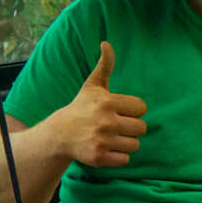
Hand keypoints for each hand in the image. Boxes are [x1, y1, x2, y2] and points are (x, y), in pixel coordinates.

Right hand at [48, 42, 146, 166]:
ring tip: (112, 137)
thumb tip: (106, 43)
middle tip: (116, 125)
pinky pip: (125, 159)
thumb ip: (105, 65)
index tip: (120, 111)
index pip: (141, 108)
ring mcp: (102, 141)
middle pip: (141, 128)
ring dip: (126, 142)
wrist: (60, 134)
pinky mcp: (99, 158)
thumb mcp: (93, 85)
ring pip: (135, 145)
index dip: (133, 110)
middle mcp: (105, 121)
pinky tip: (107, 148)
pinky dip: (119, 156)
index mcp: (107, 102)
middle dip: (131, 127)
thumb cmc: (82, 107)